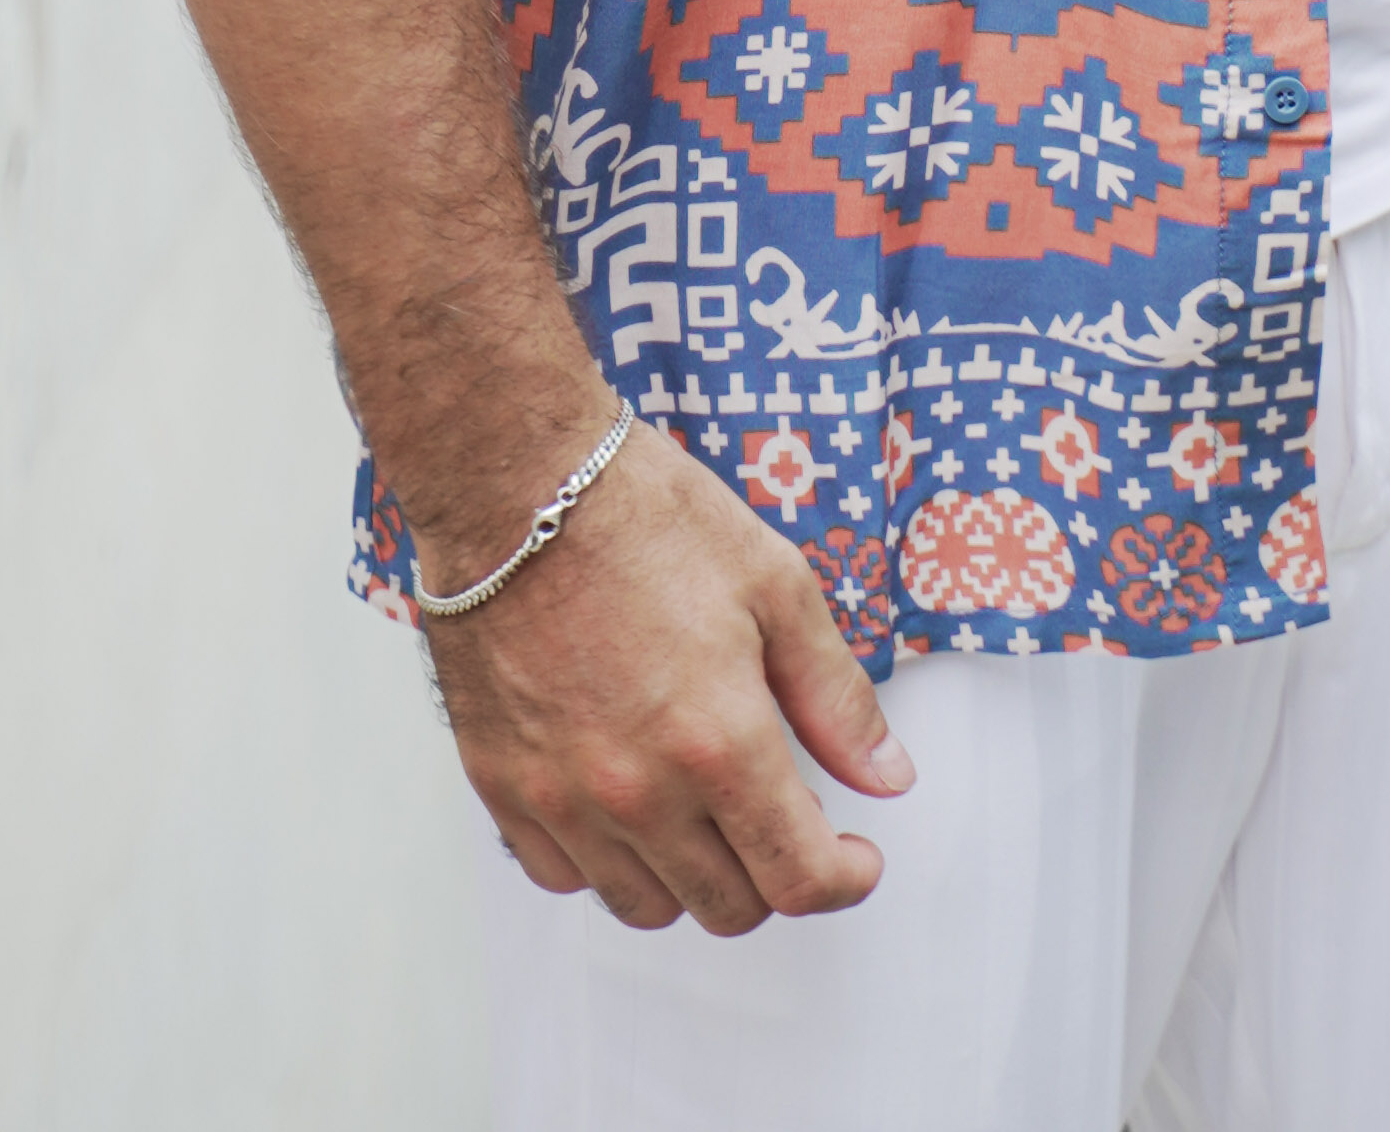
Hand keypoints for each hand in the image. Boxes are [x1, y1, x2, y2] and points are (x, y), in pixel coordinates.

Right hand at [422, 418, 914, 933]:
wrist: (518, 482)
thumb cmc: (643, 516)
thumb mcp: (775, 584)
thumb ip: (836, 696)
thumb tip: (886, 774)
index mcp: (719, 741)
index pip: (799, 880)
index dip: (845, 880)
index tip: (853, 858)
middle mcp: (640, 791)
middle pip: (728, 908)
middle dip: (773, 875)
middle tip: (780, 817)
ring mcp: (564, 798)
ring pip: (646, 905)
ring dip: (691, 876)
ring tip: (703, 808)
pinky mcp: (503, 787)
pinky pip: (563, 876)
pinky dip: (604, 859)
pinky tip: (625, 798)